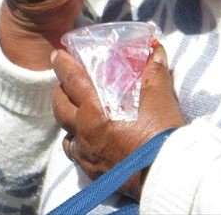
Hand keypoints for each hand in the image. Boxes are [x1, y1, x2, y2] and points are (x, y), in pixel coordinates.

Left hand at [51, 43, 185, 199]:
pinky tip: (86, 140)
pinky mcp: (93, 171)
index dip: (62, 65)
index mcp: (95, 108)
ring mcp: (86, 152)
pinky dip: (77, 143)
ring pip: (65, 132)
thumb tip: (156, 49)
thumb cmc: (160, 130)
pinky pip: (76, 154)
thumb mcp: (160, 93)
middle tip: (67, 83)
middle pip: (60, 106)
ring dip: (68, 119)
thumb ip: (154, 69)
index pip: (72, 80)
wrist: (164, 171)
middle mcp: (84, 130)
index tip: (56, 55)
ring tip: (77, 111)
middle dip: (60, 91)